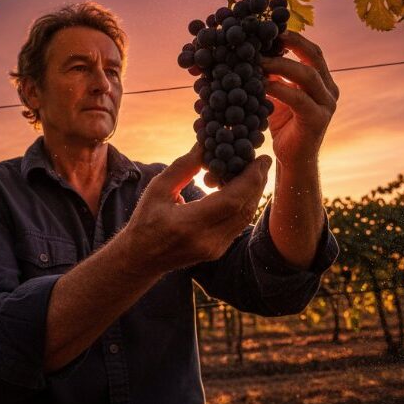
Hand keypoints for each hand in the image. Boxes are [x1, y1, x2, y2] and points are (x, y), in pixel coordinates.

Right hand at [122, 143, 271, 276]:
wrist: (142, 258)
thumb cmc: (146, 220)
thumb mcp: (158, 189)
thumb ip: (183, 167)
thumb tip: (206, 144)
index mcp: (188, 224)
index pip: (231, 201)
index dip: (250, 178)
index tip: (259, 158)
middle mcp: (206, 240)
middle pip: (244, 209)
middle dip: (257, 182)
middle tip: (261, 161)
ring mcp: (215, 249)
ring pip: (245, 217)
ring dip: (253, 193)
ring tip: (254, 171)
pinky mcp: (219, 251)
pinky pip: (239, 224)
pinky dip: (244, 203)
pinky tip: (241, 188)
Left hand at [259, 32, 339, 167]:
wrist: (293, 160)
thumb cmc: (282, 126)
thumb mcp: (276, 95)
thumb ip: (272, 75)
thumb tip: (250, 51)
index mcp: (322, 81)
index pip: (311, 51)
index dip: (294, 38)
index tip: (270, 28)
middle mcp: (329, 89)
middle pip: (314, 56)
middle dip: (291, 43)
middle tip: (267, 36)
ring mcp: (326, 104)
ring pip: (307, 75)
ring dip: (281, 64)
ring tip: (257, 60)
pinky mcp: (318, 120)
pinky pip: (298, 98)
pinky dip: (278, 88)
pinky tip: (260, 85)